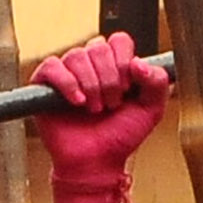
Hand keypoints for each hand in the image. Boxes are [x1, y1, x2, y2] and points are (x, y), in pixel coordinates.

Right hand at [36, 32, 171, 193]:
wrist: (96, 162)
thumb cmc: (119, 137)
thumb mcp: (151, 110)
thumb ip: (158, 83)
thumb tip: (138, 62)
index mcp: (114, 64)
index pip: (119, 40)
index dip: (124, 62)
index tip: (127, 88)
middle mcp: (90, 64)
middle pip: (98, 47)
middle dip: (108, 79)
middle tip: (111, 105)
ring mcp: (66, 72)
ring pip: (76, 56)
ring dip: (90, 86)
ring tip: (94, 109)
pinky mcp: (44, 83)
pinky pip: (53, 67)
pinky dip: (68, 84)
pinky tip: (77, 103)